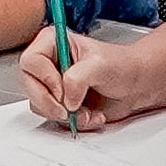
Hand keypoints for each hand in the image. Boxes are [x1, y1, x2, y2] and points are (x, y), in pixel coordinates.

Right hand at [19, 26, 149, 130]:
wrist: (137, 85)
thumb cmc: (122, 66)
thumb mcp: (100, 66)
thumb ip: (78, 78)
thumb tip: (66, 99)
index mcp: (53, 43)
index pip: (31, 61)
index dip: (45, 79)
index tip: (63, 90)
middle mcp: (49, 63)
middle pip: (29, 85)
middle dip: (49, 103)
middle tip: (67, 110)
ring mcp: (53, 85)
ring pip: (38, 104)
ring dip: (65, 114)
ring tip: (87, 111)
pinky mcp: (60, 103)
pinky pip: (53, 117)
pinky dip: (73, 122)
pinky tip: (90, 114)